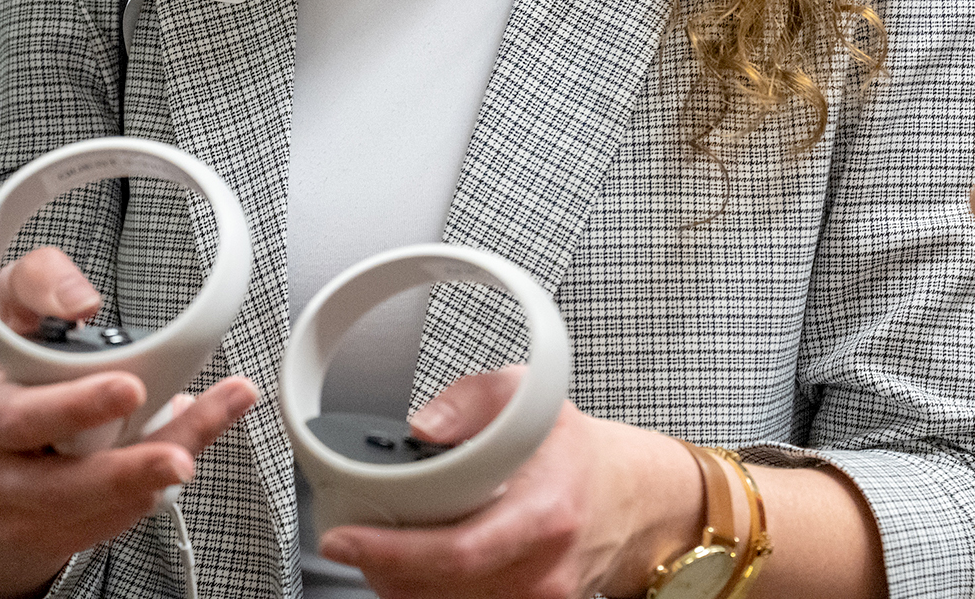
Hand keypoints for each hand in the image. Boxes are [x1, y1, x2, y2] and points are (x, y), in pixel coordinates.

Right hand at [0, 245, 259, 581]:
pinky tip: (188, 447)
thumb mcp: (14, 308)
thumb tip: (82, 299)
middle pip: (60, 487)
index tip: (132, 388)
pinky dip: (156, 490)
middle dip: (127, 472)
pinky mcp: (53, 540)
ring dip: (160, 477)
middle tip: (181, 457)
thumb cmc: (16, 364)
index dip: (75, 407)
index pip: (20, 418)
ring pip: (99, 510)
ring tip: (210, 425)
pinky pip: (113, 524)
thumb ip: (39, 281)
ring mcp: (17, 517)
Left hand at [320, 367, 702, 598]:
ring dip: (401, 584)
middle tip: (353, 538)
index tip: (343, 539)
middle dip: (381, 568)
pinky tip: (419, 570)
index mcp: (545, 515)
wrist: (631, 500)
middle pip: (437, 591)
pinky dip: (430, 594)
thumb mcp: (532, 396)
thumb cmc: (576, 453)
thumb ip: (474, 400)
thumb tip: (422, 427)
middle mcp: (544, 571)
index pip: (457, 553)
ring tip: (384, 549)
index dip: (390, 553)